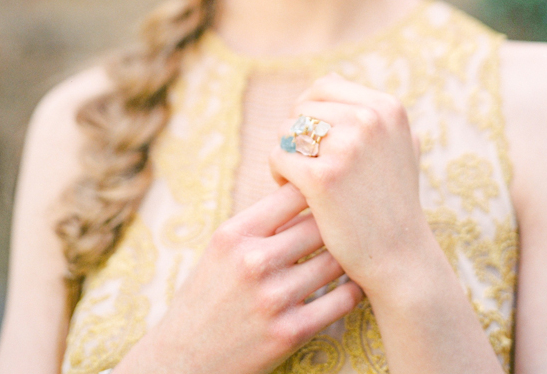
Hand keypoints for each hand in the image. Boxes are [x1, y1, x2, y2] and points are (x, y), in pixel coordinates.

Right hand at [116, 183, 362, 373]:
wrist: (185, 360)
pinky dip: (353, 290)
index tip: (331, 192)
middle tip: (356, 220)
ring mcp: (273, 298)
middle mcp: (254, 262)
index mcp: (235, 234)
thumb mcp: (221, 248)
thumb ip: (260, 222)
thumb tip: (307, 192)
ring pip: (335, 261)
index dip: (318, 189)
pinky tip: (354, 283)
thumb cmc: (207, 297)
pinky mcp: (290, 333)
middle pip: (319, 225)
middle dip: (339, 222)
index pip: (293, 193)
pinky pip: (340, 301)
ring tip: (361, 249)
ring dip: (350, 256)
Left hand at [270, 73, 426, 298]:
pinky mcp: (322, 177)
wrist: (401, 257)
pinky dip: (279, 175)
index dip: (310, 110)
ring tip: (301, 179)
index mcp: (386, 106)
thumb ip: (369, 111)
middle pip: (302, 108)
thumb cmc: (392, 200)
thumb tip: (331, 77)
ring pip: (286, 130)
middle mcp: (369, 119)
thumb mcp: (396, 145)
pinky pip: (278, 157)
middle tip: (306, 164)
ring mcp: (346, 147)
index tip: (314, 140)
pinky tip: (297, 194)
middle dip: (297, 135)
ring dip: (287, 154)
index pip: (325, 85)